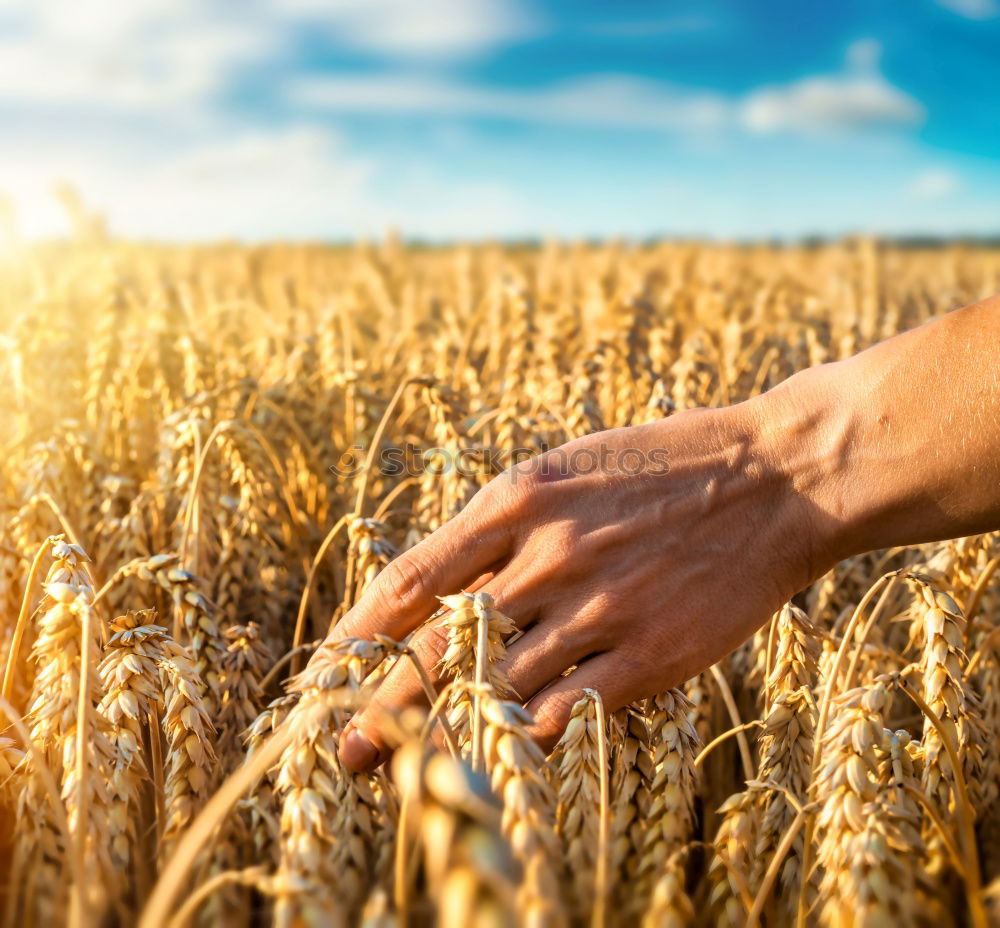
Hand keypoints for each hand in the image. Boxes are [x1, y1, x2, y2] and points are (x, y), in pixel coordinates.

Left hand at [332, 398, 830, 770]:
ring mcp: (599, 606)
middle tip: (343, 753)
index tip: (328, 673)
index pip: (410, 578)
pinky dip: (526, 736)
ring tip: (413, 764)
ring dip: (449, 731)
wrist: (776, 477)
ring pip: (497, 688)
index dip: (357, 634)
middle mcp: (547, 553)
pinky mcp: (650, 653)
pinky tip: (504, 751)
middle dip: (380, 706)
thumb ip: (503, 523)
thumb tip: (446, 586)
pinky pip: (565, 712)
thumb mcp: (568, 466)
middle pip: (437, 647)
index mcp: (517, 498)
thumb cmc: (664, 466)